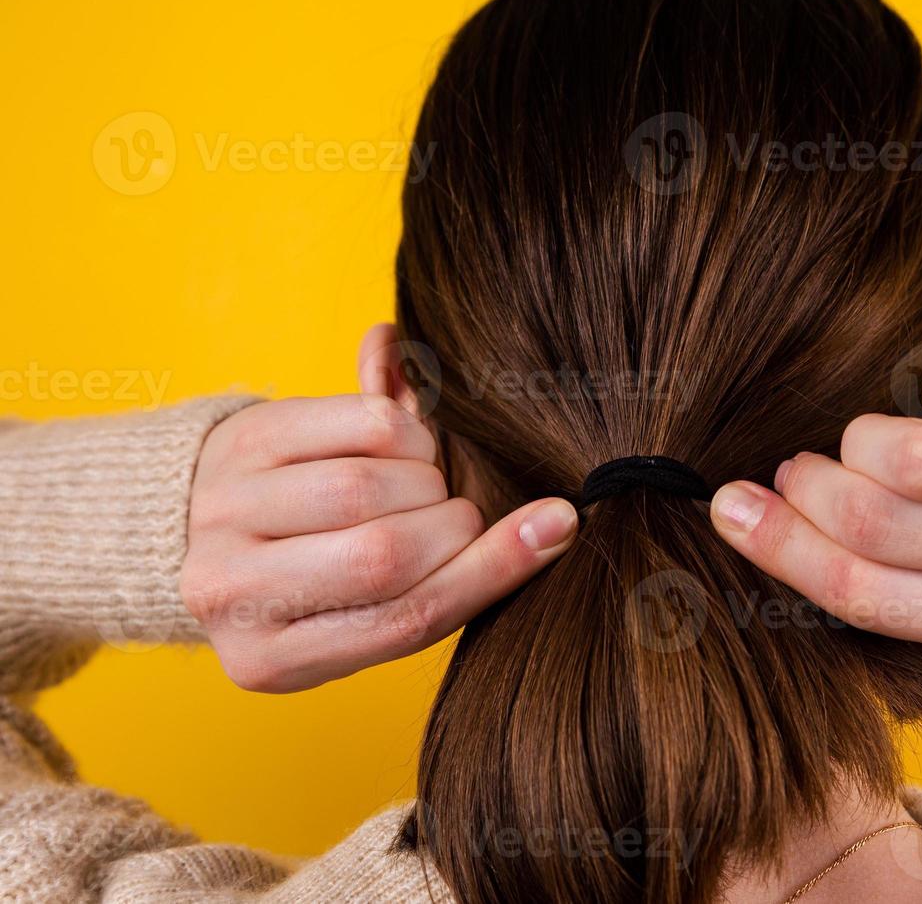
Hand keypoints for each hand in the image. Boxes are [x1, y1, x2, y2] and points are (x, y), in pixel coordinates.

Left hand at [182, 395, 576, 691]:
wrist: (198, 519)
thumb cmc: (310, 573)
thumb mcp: (361, 608)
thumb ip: (454, 576)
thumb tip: (556, 522)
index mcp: (269, 663)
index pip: (402, 623)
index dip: (488, 573)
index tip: (554, 529)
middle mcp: (232, 596)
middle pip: (384, 557)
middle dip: (452, 527)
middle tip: (455, 518)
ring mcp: (227, 514)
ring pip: (368, 488)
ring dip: (426, 479)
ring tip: (421, 486)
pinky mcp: (244, 441)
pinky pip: (357, 425)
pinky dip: (404, 432)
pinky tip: (398, 447)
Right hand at [710, 325, 921, 657]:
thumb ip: (887, 574)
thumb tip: (751, 519)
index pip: (864, 592)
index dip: (782, 547)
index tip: (731, 506)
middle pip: (877, 521)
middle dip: (809, 488)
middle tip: (800, 469)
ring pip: (915, 456)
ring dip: (861, 435)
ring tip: (860, 437)